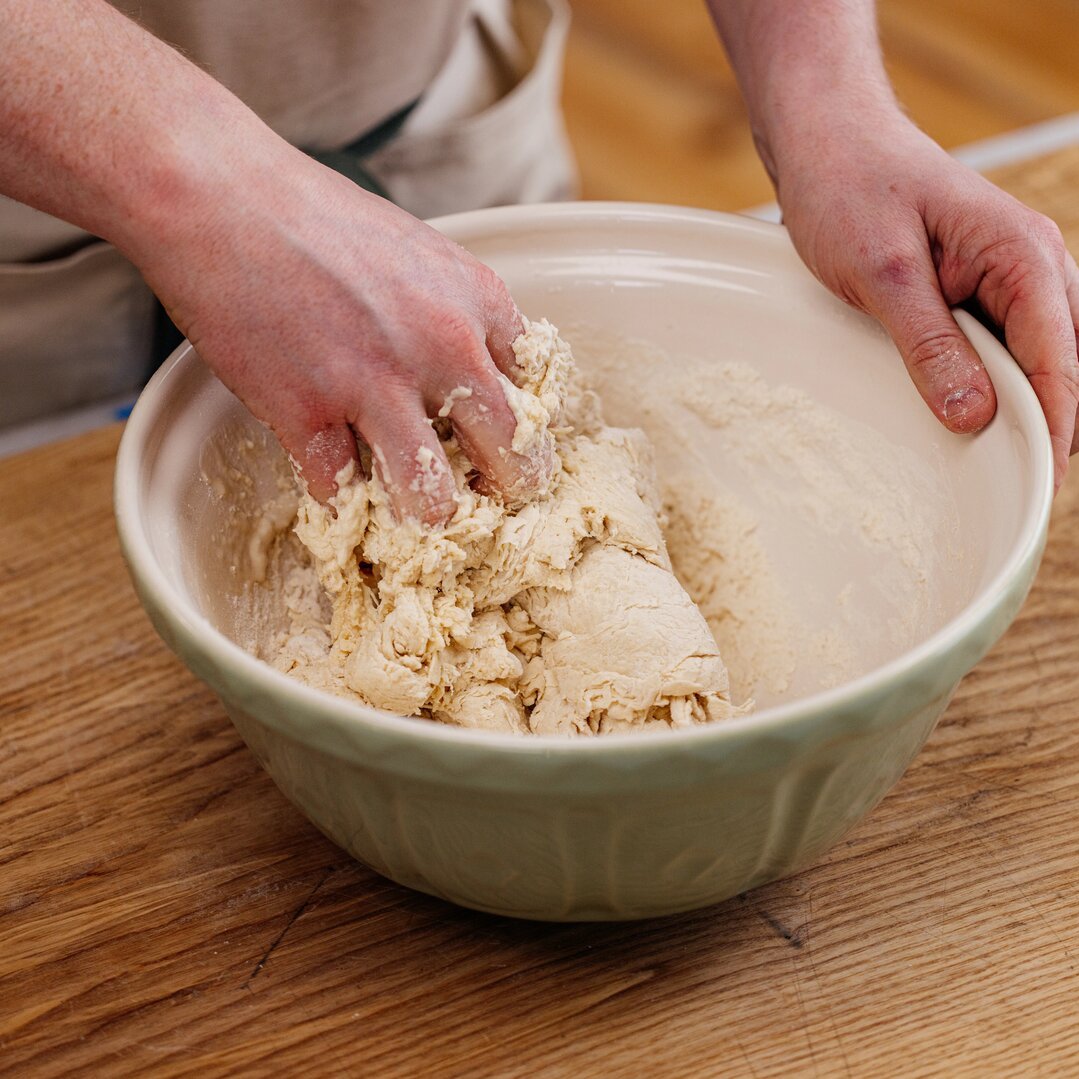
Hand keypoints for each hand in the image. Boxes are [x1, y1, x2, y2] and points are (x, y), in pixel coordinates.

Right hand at [136, 147, 543, 522]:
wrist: (220, 196)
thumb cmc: (316, 218)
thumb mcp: (421, 252)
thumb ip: (459, 314)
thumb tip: (481, 376)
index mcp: (478, 302)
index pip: (538, 398)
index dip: (520, 434)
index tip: (499, 449)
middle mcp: (442, 348)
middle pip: (513, 459)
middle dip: (503, 491)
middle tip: (479, 499)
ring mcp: (375, 386)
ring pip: (432, 503)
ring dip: (421, 513)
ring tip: (407, 506)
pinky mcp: (306, 415)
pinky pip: (341, 491)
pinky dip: (337, 493)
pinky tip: (332, 471)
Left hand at [776, 114, 1078, 486]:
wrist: (826, 145)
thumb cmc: (850, 187)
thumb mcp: (884, 272)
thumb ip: (930, 344)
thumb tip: (974, 415)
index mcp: (1023, 255)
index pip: (1058, 358)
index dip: (1054, 426)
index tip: (1040, 484)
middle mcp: (1029, 268)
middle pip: (1053, 366)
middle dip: (1037, 426)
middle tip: (1008, 490)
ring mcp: (1003, 282)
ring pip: (1025, 363)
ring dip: (1009, 410)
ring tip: (985, 469)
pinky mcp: (973, 294)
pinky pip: (993, 351)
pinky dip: (982, 387)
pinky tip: (960, 419)